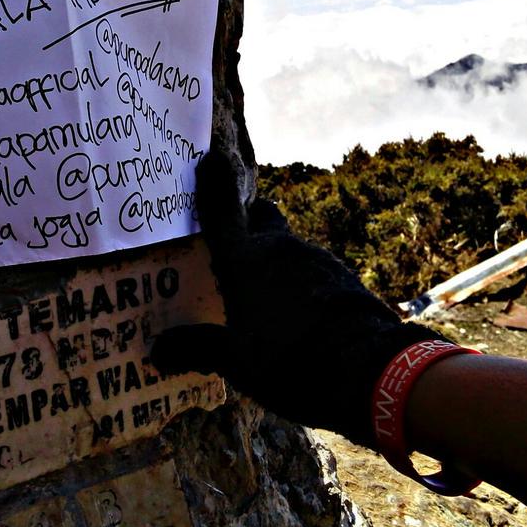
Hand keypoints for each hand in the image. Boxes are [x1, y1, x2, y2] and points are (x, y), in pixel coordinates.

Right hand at [152, 150, 445, 444]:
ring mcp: (315, 259)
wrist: (368, 368)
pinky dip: (300, 281)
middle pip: (261, 216)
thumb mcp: (237, 363)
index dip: (214, 185)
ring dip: (275, 260)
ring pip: (287, 246)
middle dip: (249, 219)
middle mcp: (279, 249)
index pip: (222, 213)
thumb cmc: (289, 359)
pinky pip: (311, 269)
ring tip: (266, 296)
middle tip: (235, 241)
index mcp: (245, 261)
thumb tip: (157, 351)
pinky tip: (299, 313)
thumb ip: (198, 349)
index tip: (210, 158)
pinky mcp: (342, 275)